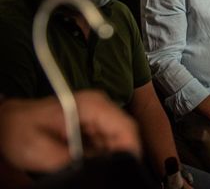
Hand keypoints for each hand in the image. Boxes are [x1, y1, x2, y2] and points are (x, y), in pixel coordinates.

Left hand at [0, 90, 140, 171]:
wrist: (10, 120)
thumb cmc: (21, 129)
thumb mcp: (42, 150)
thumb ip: (73, 160)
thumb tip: (98, 167)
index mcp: (92, 105)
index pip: (126, 127)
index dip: (131, 150)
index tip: (127, 168)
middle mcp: (100, 106)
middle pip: (125, 134)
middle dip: (119, 154)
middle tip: (103, 171)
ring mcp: (98, 113)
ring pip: (118, 139)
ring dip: (109, 155)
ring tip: (88, 165)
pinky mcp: (94, 122)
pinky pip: (108, 141)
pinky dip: (101, 154)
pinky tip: (85, 160)